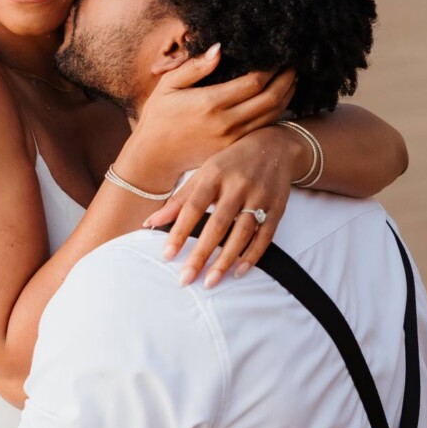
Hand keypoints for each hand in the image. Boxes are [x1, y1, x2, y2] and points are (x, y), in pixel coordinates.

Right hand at [130, 45, 295, 179]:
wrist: (154, 157)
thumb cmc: (159, 117)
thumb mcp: (168, 85)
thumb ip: (194, 67)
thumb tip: (219, 49)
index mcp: (210, 103)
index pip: (254, 82)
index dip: (270, 68)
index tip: (278, 55)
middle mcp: (226, 122)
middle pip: (270, 98)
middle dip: (286, 79)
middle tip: (293, 65)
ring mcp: (232, 139)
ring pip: (272, 115)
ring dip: (286, 96)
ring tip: (291, 79)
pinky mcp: (234, 149)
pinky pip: (263, 128)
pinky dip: (277, 113)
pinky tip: (279, 100)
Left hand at [143, 125, 295, 286]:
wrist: (275, 145)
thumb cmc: (230, 163)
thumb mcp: (203, 173)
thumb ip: (179, 200)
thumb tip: (150, 223)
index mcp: (214, 174)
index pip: (193, 207)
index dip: (179, 232)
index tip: (167, 255)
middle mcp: (237, 185)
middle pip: (218, 224)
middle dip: (201, 254)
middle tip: (186, 279)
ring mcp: (259, 197)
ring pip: (241, 234)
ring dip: (225, 261)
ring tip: (210, 282)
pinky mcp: (277, 209)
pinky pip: (265, 237)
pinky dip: (252, 256)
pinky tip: (239, 272)